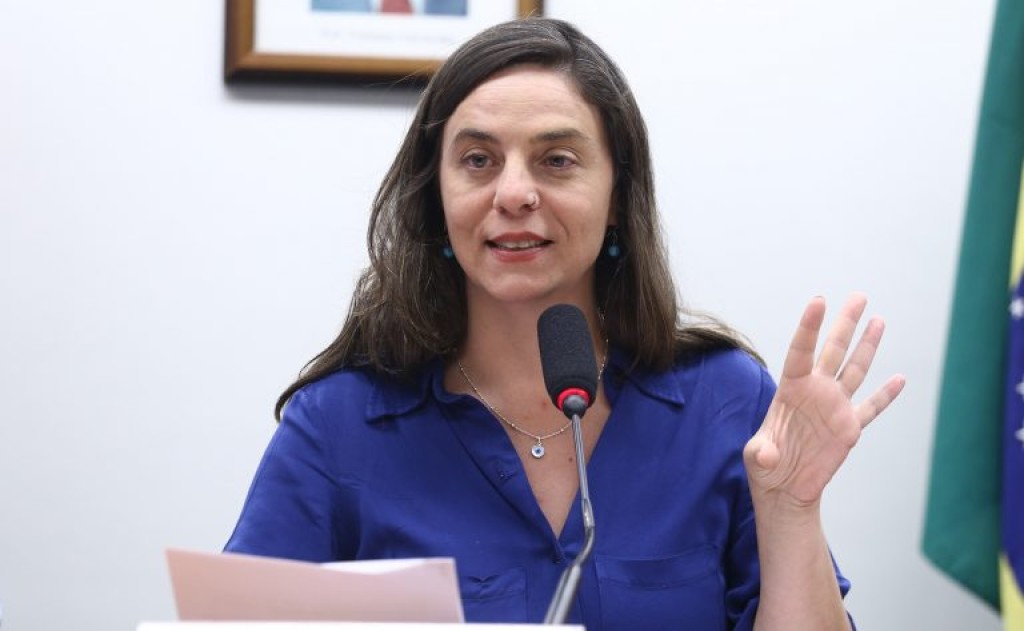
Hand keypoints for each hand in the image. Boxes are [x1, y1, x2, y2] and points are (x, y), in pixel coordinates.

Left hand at [743, 294, 904, 507]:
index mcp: (790, 391)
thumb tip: (767, 455)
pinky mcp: (849, 428)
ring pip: (855, 370)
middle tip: (858, 296)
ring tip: (878, 319)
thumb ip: (762, 452)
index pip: (801, 351)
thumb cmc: (765, 469)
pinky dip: (886, 395)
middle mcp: (815, 392)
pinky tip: (899, 379)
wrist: (785, 490)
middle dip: (846, 323)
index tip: (820, 300)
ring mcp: (834, 408)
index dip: (810, 326)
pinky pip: (871, 408)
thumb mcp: (757, 458)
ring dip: (867, 346)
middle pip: (834, 351)